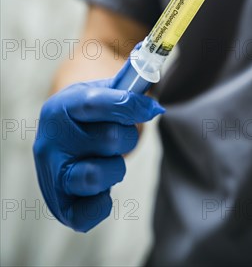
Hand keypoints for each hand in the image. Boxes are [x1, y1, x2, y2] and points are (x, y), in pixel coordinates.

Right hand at [33, 78, 164, 231]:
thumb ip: (125, 88)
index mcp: (60, 108)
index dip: (129, 104)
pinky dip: (103, 202)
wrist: (60, 143)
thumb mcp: (98, 92)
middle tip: (119, 137)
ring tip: (108, 162)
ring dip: (116, 167)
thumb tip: (152, 95)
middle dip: (127, 137)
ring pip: (98, 174)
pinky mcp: (60, 207)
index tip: (150, 109)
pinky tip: (101, 189)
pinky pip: (90, 212)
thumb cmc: (87, 116)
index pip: (95, 103)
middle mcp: (50, 143)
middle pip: (110, 138)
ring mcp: (53, 176)